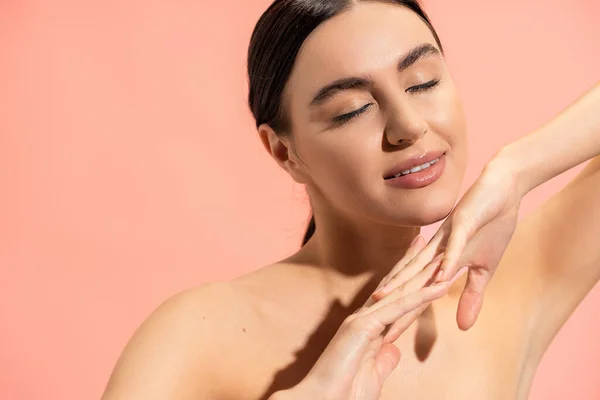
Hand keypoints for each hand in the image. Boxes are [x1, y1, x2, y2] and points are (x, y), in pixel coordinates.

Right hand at [280, 240, 449, 399]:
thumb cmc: (344, 394)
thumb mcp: (372, 375)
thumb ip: (383, 361)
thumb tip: (393, 351)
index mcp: (368, 328)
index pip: (395, 299)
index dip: (412, 281)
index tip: (424, 263)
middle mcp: (364, 317)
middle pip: (397, 286)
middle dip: (415, 263)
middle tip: (430, 240)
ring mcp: (363, 320)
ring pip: (401, 292)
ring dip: (425, 274)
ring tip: (445, 254)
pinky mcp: (364, 327)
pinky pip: (400, 309)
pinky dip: (422, 297)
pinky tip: (441, 286)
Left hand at [372, 159, 522, 330]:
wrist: (501, 188)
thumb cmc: (490, 226)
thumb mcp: (484, 270)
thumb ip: (470, 295)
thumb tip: (463, 326)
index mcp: (438, 262)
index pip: (415, 294)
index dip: (400, 315)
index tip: (383, 338)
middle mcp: (435, 251)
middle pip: (409, 282)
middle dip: (391, 304)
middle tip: (370, 326)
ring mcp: (447, 237)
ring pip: (422, 264)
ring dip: (405, 282)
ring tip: (384, 299)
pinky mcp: (462, 223)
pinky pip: (453, 245)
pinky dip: (447, 261)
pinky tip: (439, 276)